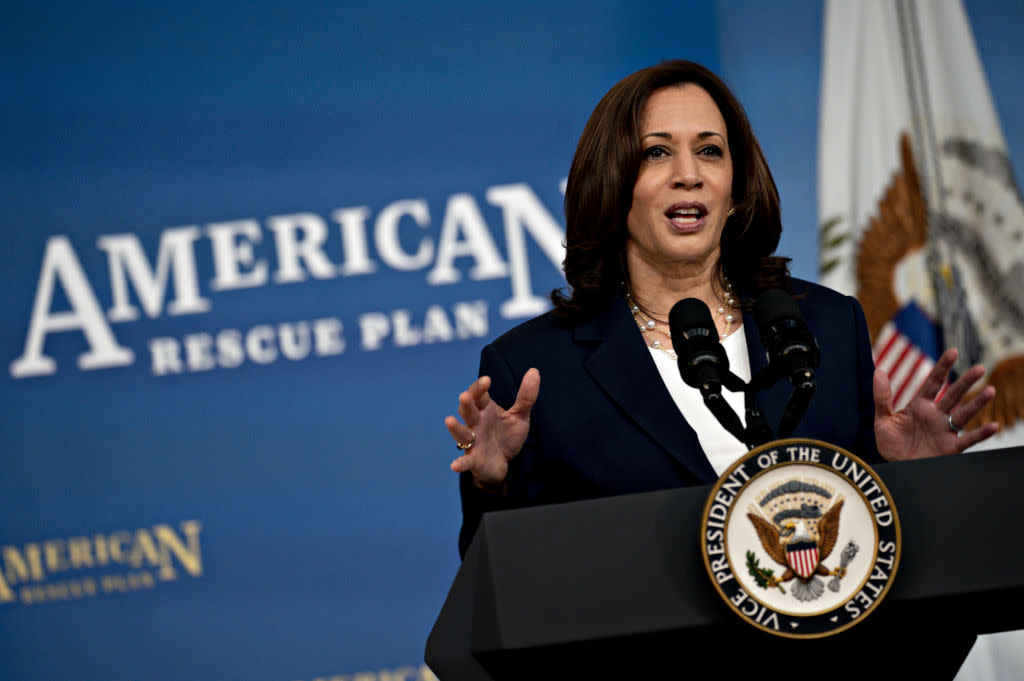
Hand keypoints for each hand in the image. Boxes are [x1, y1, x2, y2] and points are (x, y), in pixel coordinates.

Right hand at [445, 368, 539, 488]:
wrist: (505, 463)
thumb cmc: (507, 436)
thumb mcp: (520, 416)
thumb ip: (526, 396)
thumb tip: (534, 371)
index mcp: (485, 410)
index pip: (479, 395)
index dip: (480, 387)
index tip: (486, 380)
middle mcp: (475, 423)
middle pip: (467, 411)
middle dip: (466, 404)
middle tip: (465, 396)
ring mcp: (473, 442)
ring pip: (461, 433)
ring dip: (455, 428)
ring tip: (449, 421)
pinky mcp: (474, 460)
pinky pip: (465, 461)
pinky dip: (460, 463)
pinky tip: (455, 465)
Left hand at [874, 348, 998, 460]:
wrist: (896, 467)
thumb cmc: (891, 444)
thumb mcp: (882, 420)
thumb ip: (882, 398)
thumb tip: (878, 371)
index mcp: (919, 405)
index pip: (933, 382)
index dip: (942, 367)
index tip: (952, 351)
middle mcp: (936, 415)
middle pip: (953, 395)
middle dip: (966, 382)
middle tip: (980, 368)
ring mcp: (945, 431)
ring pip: (964, 414)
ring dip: (977, 404)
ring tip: (990, 391)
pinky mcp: (951, 447)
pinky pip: (968, 440)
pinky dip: (981, 434)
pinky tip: (993, 426)